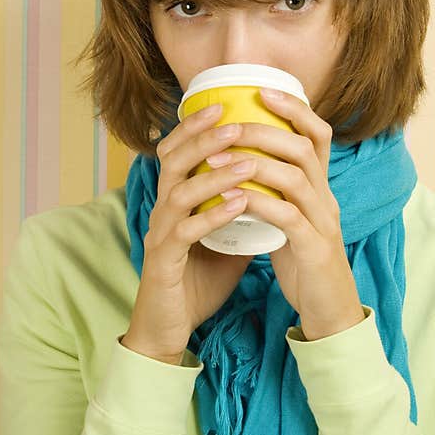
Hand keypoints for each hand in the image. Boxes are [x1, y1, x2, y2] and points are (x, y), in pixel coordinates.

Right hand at [122, 104, 259, 363]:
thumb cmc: (196, 281)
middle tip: (234, 121)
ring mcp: (160, 236)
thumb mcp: (226, 241)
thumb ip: (242, 215)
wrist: (169, 328)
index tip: (223, 106)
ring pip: (179, 193)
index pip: (177, 153)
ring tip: (247, 161)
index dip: (195, 128)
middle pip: (174, 162)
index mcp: (174, 203)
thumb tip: (274, 193)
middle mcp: (162, 213)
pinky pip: (185, 232)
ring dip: (213, 174)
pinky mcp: (163, 261)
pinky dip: (211, 215)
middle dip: (204, 139)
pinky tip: (237, 205)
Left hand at [230, 88, 365, 340]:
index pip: (318, 135)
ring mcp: (323, 222)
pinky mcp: (313, 249)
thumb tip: (242, 161)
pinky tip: (232, 196)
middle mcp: (326, 198)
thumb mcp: (292, 217)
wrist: (329, 309)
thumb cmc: (302, 261)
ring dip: (255, 163)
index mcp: (321, 187)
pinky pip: (287, 217)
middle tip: (228, 125)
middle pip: (305, 148)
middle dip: (265, 131)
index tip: (262, 90)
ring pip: (296, 178)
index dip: (294, 109)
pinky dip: (258, 202)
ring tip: (217, 158)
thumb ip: (276, 190)